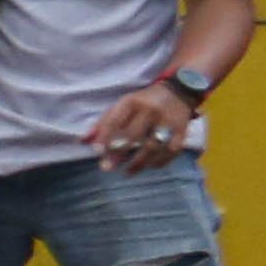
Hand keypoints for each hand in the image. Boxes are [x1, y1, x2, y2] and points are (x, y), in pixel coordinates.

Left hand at [88, 82, 202, 177]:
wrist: (177, 92)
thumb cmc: (142, 102)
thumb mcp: (122, 105)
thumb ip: (103, 123)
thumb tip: (83, 142)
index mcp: (132, 102)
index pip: (115, 120)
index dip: (104, 136)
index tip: (96, 151)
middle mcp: (151, 110)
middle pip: (134, 135)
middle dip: (119, 153)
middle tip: (107, 167)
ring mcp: (168, 121)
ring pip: (153, 146)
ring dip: (140, 162)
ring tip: (128, 172)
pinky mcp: (182, 131)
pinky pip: (171, 151)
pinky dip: (160, 161)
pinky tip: (150, 166)